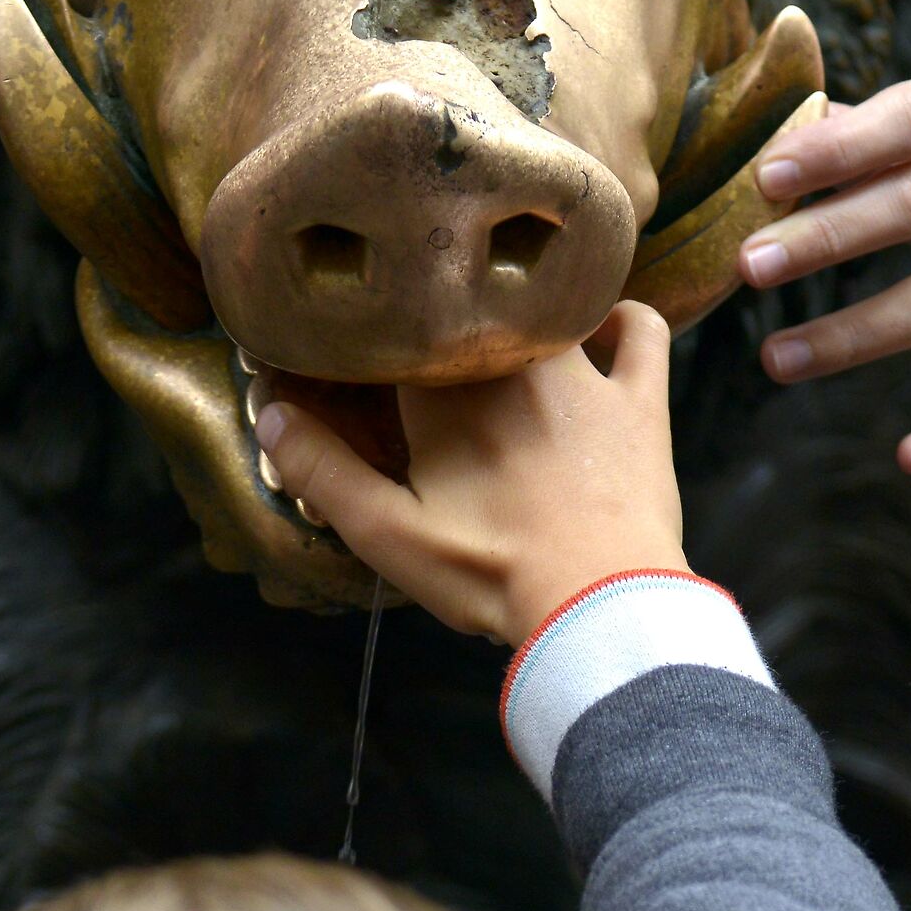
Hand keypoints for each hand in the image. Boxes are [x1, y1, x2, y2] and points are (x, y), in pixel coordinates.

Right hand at [255, 301, 684, 644]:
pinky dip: (621, 318)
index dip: (375, 337)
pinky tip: (604, 324)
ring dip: (521, 311)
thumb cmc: (487, 570)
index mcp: (446, 383)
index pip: (399, 330)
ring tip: (500, 326)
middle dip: (445, 322)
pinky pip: (639, 330)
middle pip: (472, 310)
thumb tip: (268, 414)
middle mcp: (517, 355)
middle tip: (425, 345)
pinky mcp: (642, 399)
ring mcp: (587, 372)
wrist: (598, 603)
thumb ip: (321, 471)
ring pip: (547, 306)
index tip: (355, 348)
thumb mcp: (386, 532)